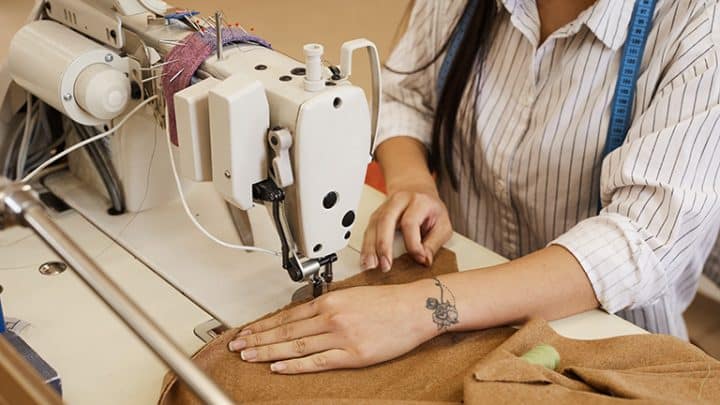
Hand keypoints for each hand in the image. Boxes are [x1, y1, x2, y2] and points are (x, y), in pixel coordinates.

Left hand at [227, 283, 435, 373]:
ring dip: (268, 351)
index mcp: (330, 301)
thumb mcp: (352, 296)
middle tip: (237, 345)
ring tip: (248, 356)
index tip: (247, 331)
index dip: (264, 325)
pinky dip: (294, 365)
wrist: (414, 309)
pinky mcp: (351, 354)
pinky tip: (278, 367)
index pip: (287, 315)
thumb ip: (328, 306)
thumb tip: (305, 316)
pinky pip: (316, 361)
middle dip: (258, 338)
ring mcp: (340, 336)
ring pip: (295, 345)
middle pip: (285, 330)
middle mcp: (330, 316)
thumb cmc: (387, 302)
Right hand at [361, 186, 451, 271]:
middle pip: (386, 220)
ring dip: (370, 248)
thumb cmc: (431, 210)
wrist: (417, 192)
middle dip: (384, 245)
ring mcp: (384, 207)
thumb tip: (424, 260)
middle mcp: (398, 201)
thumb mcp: (443, 225)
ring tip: (371, 265)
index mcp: (418, 201)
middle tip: (386, 265)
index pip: (410, 223)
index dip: (414, 244)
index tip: (419, 259)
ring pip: (373, 226)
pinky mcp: (376, 215)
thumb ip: (434, 243)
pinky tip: (366, 259)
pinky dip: (366, 246)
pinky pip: (368, 230)